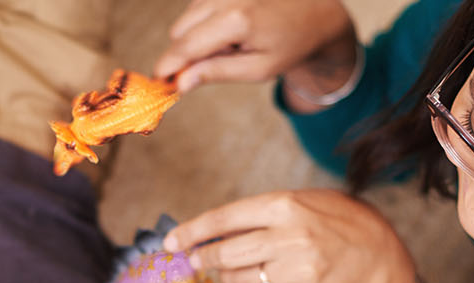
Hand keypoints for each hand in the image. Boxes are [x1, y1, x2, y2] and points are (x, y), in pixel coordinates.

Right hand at [154, 0, 355, 91]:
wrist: (315, 12)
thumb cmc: (290, 44)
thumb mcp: (258, 69)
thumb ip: (217, 73)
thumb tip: (181, 83)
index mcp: (236, 21)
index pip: (185, 46)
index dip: (167, 66)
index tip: (158, 83)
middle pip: (180, 30)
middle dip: (185, 52)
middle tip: (211, 66)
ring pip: (187, 17)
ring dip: (197, 36)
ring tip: (230, 45)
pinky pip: (199, 6)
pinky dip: (206, 22)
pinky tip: (231, 29)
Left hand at [164, 189, 417, 282]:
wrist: (371, 248)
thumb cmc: (325, 219)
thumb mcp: (293, 201)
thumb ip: (252, 216)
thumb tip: (204, 236)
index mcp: (284, 205)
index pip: (224, 220)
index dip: (192, 232)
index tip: (171, 243)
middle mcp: (291, 236)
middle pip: (226, 254)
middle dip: (203, 259)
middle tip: (193, 261)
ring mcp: (298, 268)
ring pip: (240, 279)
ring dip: (229, 274)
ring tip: (241, 264)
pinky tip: (271, 274)